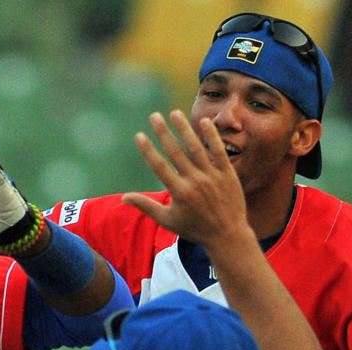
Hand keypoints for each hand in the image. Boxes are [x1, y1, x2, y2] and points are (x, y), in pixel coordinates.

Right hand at [121, 110, 249, 247]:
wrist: (227, 235)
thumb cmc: (194, 228)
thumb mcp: (167, 220)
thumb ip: (146, 206)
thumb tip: (123, 198)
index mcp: (178, 192)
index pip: (159, 166)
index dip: (148, 150)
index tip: (139, 135)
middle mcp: (194, 181)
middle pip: (175, 152)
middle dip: (163, 132)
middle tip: (154, 116)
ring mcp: (212, 176)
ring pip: (195, 148)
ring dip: (184, 129)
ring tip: (175, 113)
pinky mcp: (227, 173)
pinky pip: (218, 151)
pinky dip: (211, 136)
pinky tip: (204, 122)